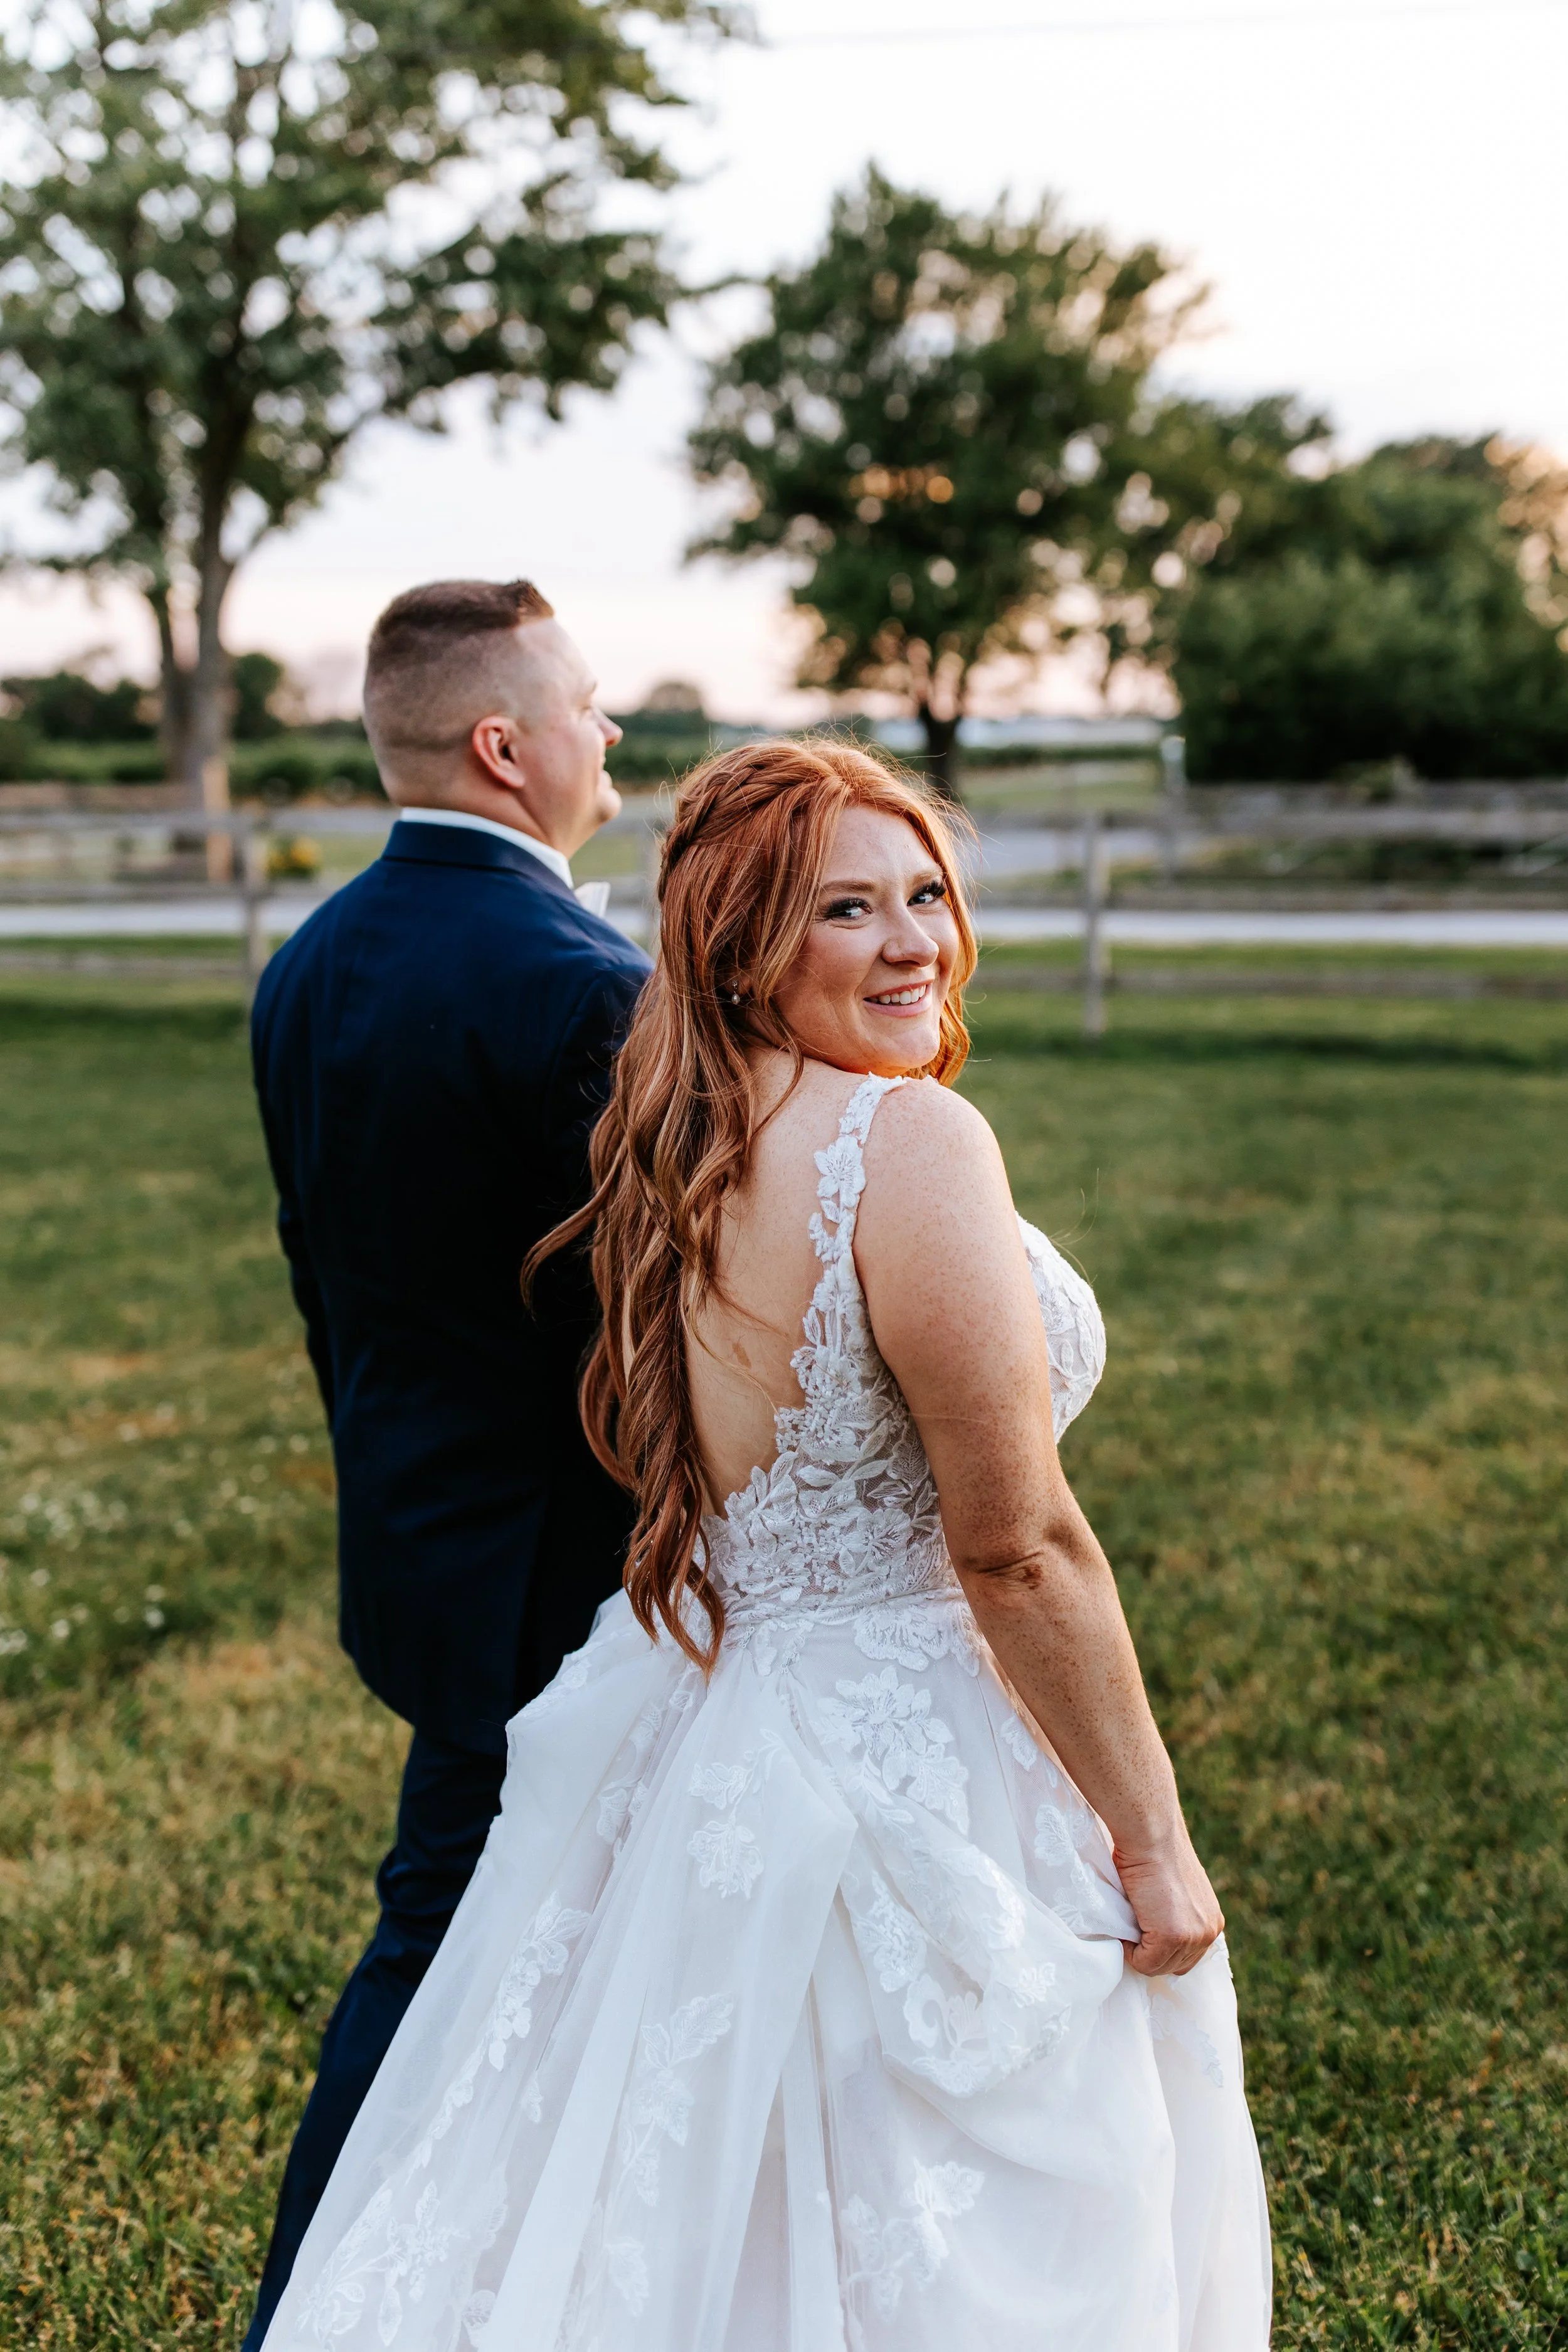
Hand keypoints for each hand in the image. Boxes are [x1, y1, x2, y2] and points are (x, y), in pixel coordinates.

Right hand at [1114, 1827, 1223, 1978]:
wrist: (1151, 1835)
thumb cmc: (1154, 1852)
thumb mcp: (1176, 1889)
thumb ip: (1176, 1913)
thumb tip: (1154, 1929)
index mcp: (1211, 1920)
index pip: (1188, 1957)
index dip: (1163, 1949)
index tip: (1144, 1931)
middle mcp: (1209, 1932)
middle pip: (1176, 1966)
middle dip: (1152, 1954)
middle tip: (1133, 1928)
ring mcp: (1192, 1937)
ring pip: (1158, 1967)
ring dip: (1140, 1952)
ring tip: (1128, 1922)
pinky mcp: (1172, 1937)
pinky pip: (1144, 1963)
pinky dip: (1130, 1951)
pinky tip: (1125, 1925)